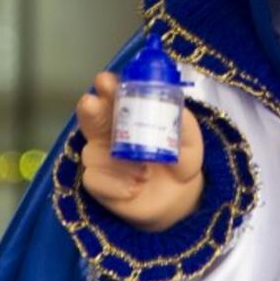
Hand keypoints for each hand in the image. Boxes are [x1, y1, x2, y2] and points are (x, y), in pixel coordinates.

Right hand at [75, 72, 204, 231]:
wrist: (178, 199)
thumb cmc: (179, 163)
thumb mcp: (189, 144)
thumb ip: (184, 127)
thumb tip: (177, 109)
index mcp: (129, 117)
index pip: (114, 97)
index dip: (108, 87)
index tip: (105, 81)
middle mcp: (108, 133)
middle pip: (90, 116)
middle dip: (90, 108)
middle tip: (91, 103)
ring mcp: (99, 157)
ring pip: (94, 153)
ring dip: (119, 163)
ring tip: (145, 173)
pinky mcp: (97, 183)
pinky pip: (95, 179)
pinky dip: (116, 185)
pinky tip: (134, 189)